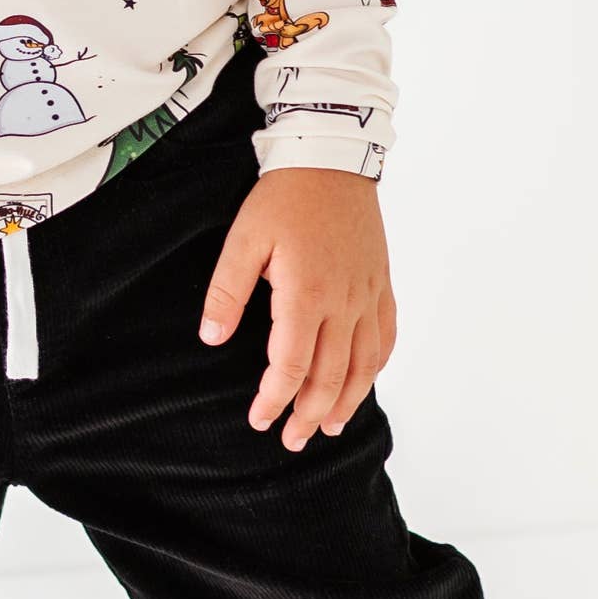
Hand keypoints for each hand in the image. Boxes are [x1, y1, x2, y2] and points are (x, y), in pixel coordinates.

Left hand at [197, 169, 397, 450]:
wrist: (332, 158)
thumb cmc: (284, 198)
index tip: (259, 419)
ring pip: (363, 364)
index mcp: (306, 293)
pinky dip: (376, 367)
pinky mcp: (381, 284)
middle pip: (330, 375)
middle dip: (309, 414)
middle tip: (293, 440)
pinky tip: (364, 382)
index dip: (275, 399)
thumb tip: (212, 338)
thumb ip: (227, 291)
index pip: (290, 365)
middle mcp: (343, 301)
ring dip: (347, 401)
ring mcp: (368, 294)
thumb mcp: (243, 240)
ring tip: (329, 427)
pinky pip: (385, 336)